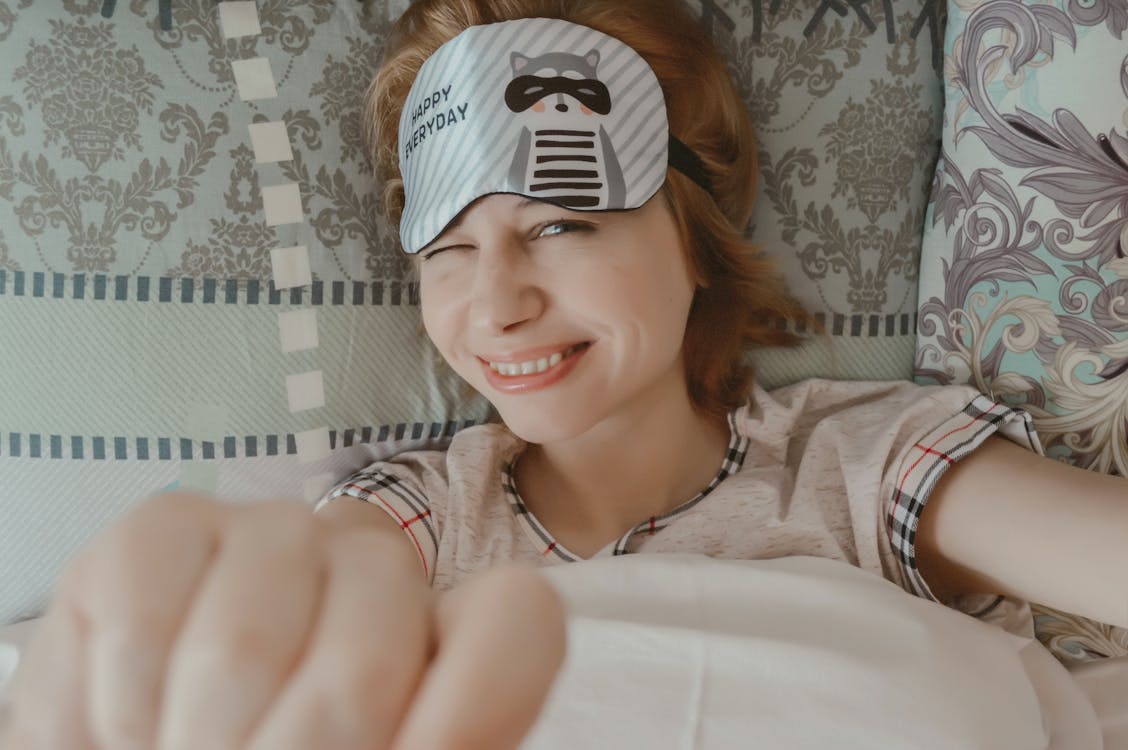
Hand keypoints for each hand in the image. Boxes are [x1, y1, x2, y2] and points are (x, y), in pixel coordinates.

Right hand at [0, 492, 565, 749]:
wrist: (152, 749)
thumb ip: (436, 740)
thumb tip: (436, 739)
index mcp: (452, 641)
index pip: (516, 622)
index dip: (470, 711)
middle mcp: (375, 569)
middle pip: (367, 657)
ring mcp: (274, 535)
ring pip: (241, 648)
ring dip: (203, 743)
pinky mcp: (163, 529)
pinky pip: (141, 626)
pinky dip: (125, 715)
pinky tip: (136, 726)